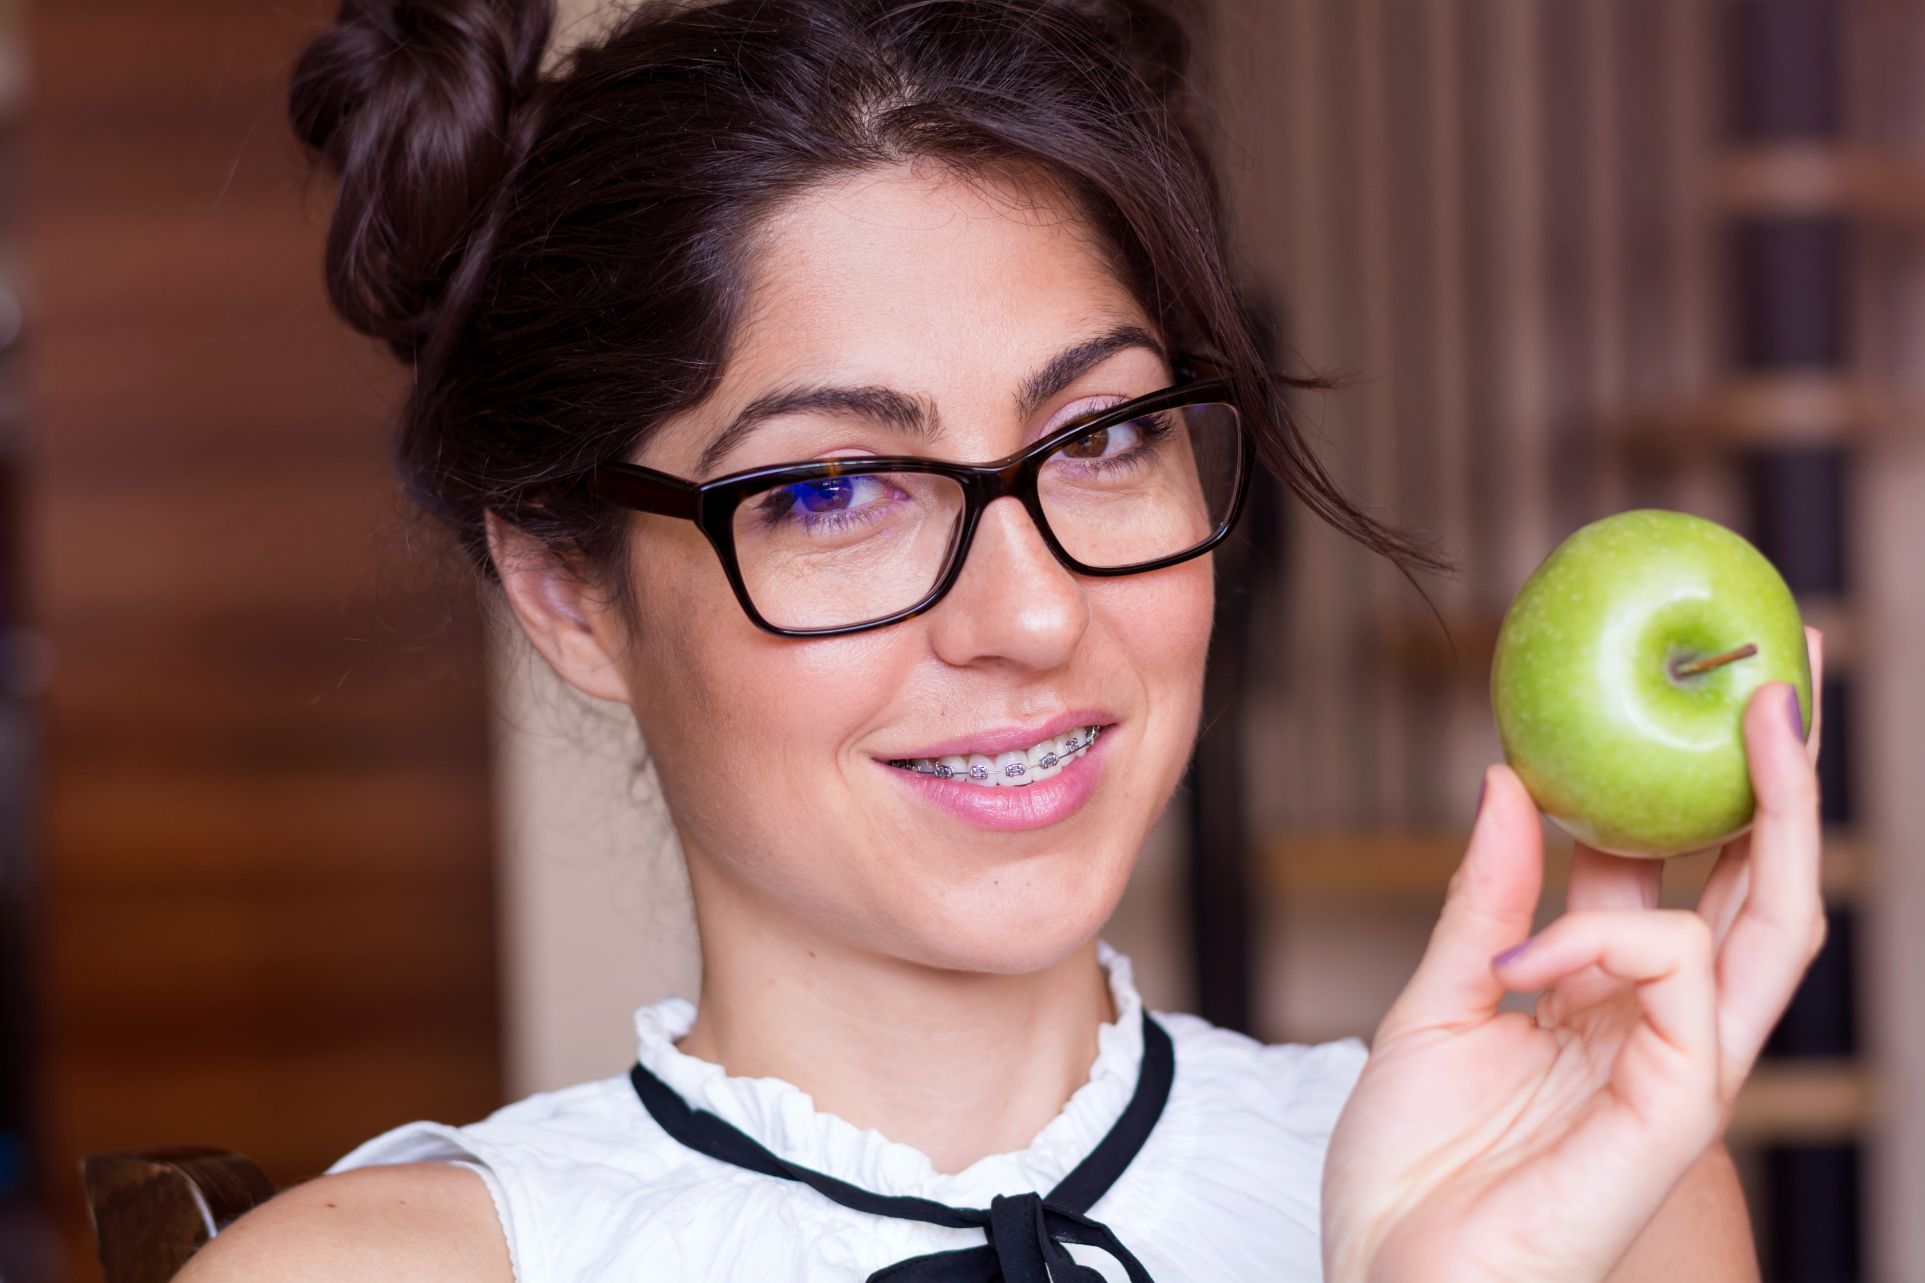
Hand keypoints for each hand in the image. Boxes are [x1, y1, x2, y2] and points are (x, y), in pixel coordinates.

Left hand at [1321, 627, 1825, 1282]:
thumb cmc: (1407, 1169)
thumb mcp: (1437, 1003)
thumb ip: (1486, 900)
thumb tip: (1516, 780)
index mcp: (1606, 1001)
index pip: (1679, 876)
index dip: (1694, 787)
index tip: (1701, 689)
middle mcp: (1659, 1030)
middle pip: (1758, 890)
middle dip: (1787, 778)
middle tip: (1792, 666)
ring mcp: (1676, 1074)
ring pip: (1766, 926)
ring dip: (1770, 808)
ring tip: (1755, 711)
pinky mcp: (1674, 1120)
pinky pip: (1686, 987)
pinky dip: (1609, 939)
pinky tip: (1531, 959)